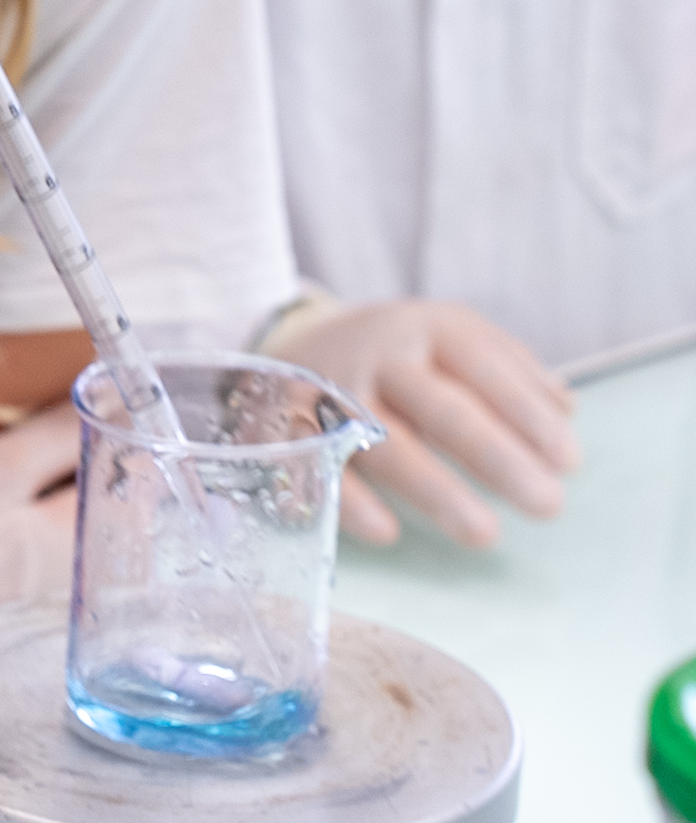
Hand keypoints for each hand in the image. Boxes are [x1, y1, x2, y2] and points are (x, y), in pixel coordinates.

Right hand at [263, 298, 578, 547]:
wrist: (294, 340)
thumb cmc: (401, 353)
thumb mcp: (452, 335)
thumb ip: (511, 369)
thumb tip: (565, 412)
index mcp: (429, 328)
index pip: (486, 369)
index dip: (529, 415)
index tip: (569, 462)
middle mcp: (381, 355)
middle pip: (442, 409)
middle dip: (496, 458)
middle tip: (547, 505)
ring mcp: (333, 390)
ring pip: (386, 444)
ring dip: (435, 490)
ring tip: (484, 534)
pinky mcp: (293, 426)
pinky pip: (321, 468)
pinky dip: (352, 502)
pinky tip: (388, 534)